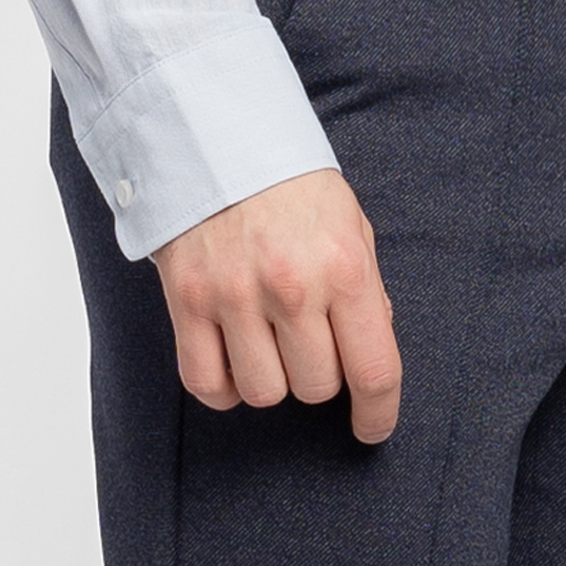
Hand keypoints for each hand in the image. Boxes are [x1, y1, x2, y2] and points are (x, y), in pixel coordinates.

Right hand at [153, 168, 401, 444]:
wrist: (218, 138)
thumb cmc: (292, 185)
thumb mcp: (351, 226)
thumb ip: (364, 291)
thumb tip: (368, 351)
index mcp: (344, 267)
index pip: (373, 370)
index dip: (378, 413)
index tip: (371, 427)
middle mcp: (292, 286)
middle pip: (316, 387)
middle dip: (320, 376)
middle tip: (310, 341)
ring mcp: (235, 296)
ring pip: (264, 393)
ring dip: (272, 378)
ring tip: (269, 342)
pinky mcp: (187, 302)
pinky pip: (207, 383)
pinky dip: (223, 387)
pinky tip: (233, 361)